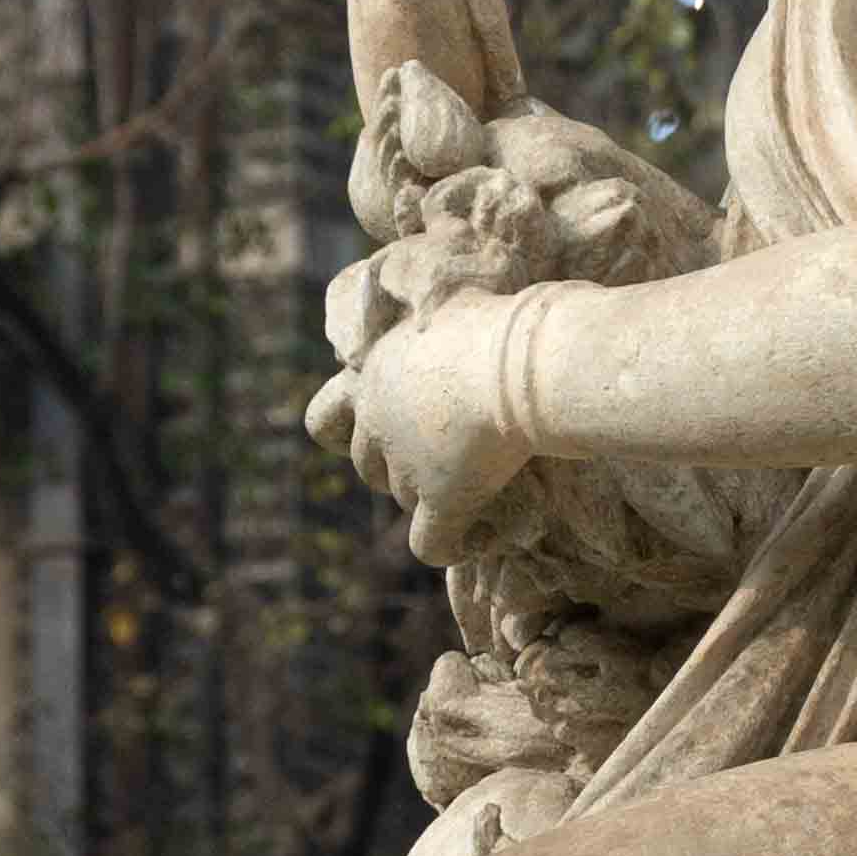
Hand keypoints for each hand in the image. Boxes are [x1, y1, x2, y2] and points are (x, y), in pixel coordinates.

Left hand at [334, 297, 525, 556]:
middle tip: (446, 458)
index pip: (328, 419)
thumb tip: (449, 323)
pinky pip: (430, 544)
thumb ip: (436, 327)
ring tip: (479, 486)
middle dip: (396, 469)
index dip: (360, 430)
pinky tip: (476, 540)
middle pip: (367, 466)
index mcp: (374, 374)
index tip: (401, 425)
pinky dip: (450, 547)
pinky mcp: (443, 498)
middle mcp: (379, 423)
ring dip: (432, 499)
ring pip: (404, 500)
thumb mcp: (451, 308)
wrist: (528, 361)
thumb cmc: (502, 326)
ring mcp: (408, 465)